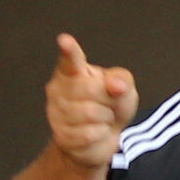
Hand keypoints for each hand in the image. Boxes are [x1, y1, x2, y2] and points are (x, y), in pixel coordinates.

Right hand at [45, 33, 137, 171]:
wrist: (102, 138)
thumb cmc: (110, 104)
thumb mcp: (123, 87)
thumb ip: (122, 80)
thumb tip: (116, 86)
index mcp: (72, 71)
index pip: (70, 60)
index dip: (69, 51)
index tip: (65, 40)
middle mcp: (57, 89)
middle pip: (91, 89)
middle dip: (108, 98)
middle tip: (107, 103)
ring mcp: (56, 113)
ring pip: (91, 113)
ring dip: (105, 118)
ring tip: (101, 118)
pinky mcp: (61, 136)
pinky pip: (89, 134)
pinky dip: (101, 134)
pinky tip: (95, 132)